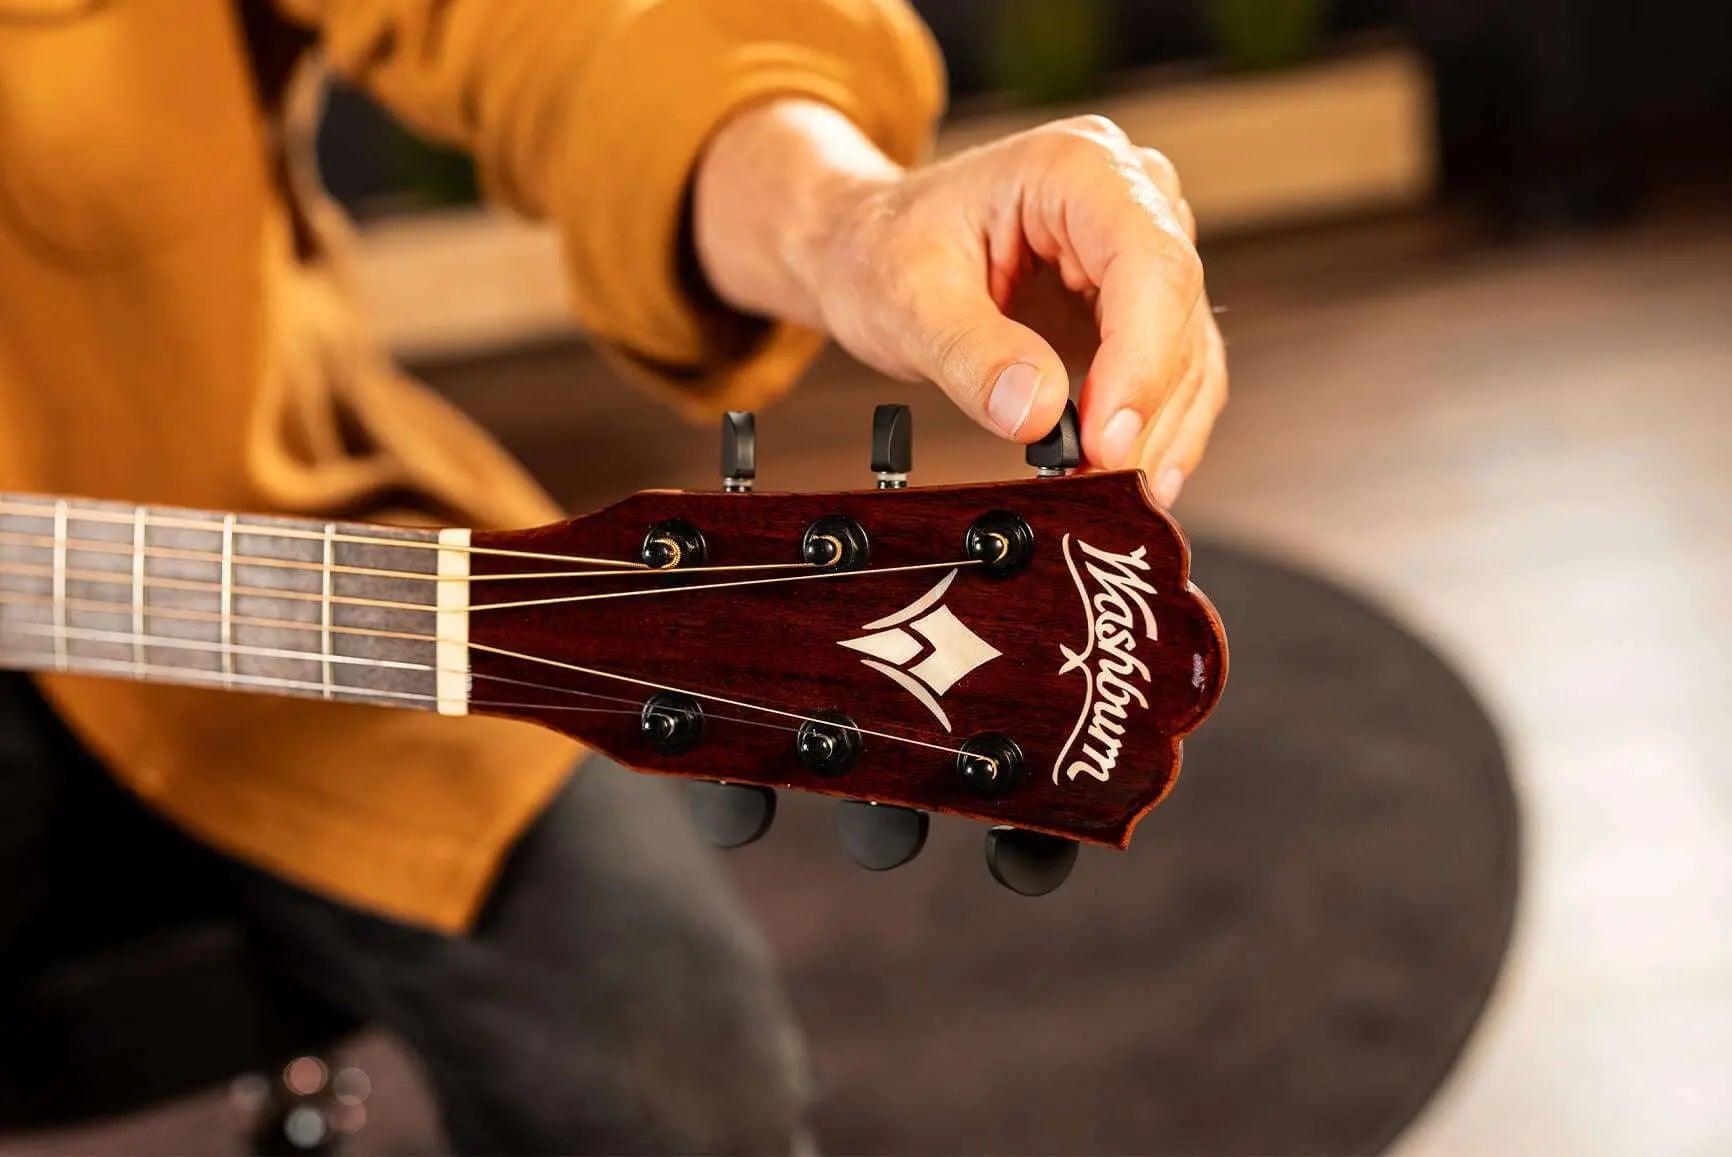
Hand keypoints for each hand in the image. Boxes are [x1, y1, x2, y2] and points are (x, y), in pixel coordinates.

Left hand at [695, 102, 1226, 505]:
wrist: (868, 245)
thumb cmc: (882, 248)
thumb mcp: (907, 299)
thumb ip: (971, 354)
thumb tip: (1039, 414)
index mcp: (1078, 167)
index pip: (1148, 264)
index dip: (1141, 361)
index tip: (1108, 441)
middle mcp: (1127, 196)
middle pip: (1178, 309)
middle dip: (1149, 408)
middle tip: (1108, 482)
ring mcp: (1137, 249)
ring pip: (1188, 348)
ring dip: (1162, 429)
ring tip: (1119, 491)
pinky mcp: (1133, 303)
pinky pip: (1171, 369)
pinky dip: (1156, 426)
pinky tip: (1132, 473)